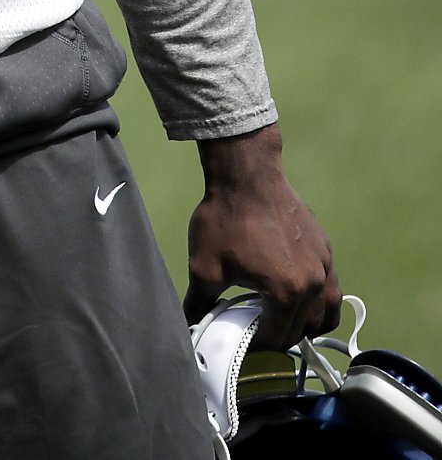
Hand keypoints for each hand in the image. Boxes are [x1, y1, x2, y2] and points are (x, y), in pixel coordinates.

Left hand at [185, 124, 339, 349]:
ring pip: (326, 314)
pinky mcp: (327, 252)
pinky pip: (332, 291)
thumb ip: (199, 303)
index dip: (254, 344)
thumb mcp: (204, 266)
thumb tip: (189, 324)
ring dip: (306, 325)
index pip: (275, 337)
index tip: (239, 340)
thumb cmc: (225, 220)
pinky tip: (298, 297)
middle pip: (302, 329)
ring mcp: (326, 267)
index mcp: (287, 293)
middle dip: (278, 336)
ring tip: (280, 320)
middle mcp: (315, 285)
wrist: (248, 177)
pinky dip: (320, 303)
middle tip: (254, 331)